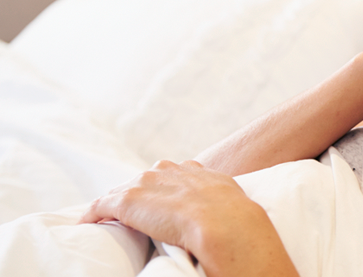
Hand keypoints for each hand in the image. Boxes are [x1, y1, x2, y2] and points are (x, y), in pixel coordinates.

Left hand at [80, 160, 297, 276]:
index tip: (162, 200)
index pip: (173, 172)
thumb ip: (229, 205)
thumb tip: (244, 224)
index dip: (164, 186)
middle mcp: (172, 170)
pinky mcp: (129, 200)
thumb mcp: (238, 205)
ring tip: (105, 218)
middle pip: (145, 178)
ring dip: (114, 203)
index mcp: (198, 172)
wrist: (226, 224)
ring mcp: (149, 184)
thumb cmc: (240, 224)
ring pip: (122, 189)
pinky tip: (87, 224)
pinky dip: (92, 214)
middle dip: (137, 192)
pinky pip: (102, 205)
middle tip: (133, 213)